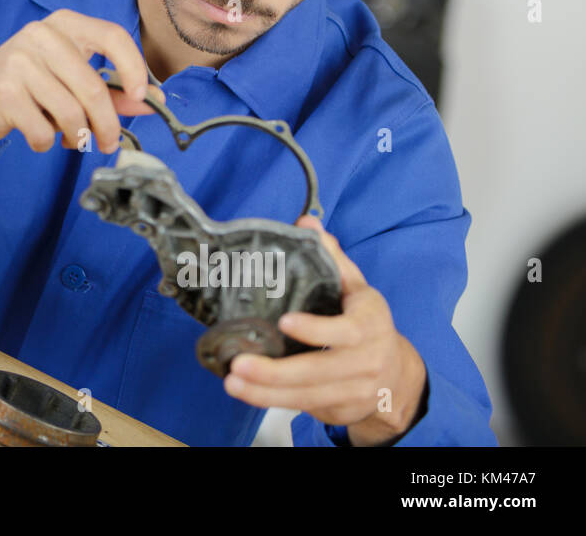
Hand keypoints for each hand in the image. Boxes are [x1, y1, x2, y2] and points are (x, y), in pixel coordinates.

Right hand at [0, 9, 165, 154]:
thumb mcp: (69, 80)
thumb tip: (154, 102)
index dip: (134, 67)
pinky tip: (40, 137)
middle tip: (109, 144)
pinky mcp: (3, 92)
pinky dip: (47, 143)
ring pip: (71, 114)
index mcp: (63, 24)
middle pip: (93, 88)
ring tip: (73, 141)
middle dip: (108, 125)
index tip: (143, 97)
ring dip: (78, 138)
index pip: (112, 36)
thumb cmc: (27, 86)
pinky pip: (43, 130)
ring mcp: (19, 61)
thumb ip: (112, 89)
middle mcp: (41, 35)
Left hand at [223, 215, 427, 445]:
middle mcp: (363, 361)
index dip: (316, 329)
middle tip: (239, 364)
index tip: (285, 322)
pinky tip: (247, 392)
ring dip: (266, 393)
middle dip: (275, 372)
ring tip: (232, 382)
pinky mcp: (339, 408)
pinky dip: (272, 401)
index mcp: (368, 325)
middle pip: (317, 371)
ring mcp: (352, 389)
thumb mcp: (356, 288)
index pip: (344, 330)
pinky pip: (303, 406)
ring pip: (306, 395)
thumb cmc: (367, 322)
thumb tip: (307, 221)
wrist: (398, 377)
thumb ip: (332, 257)